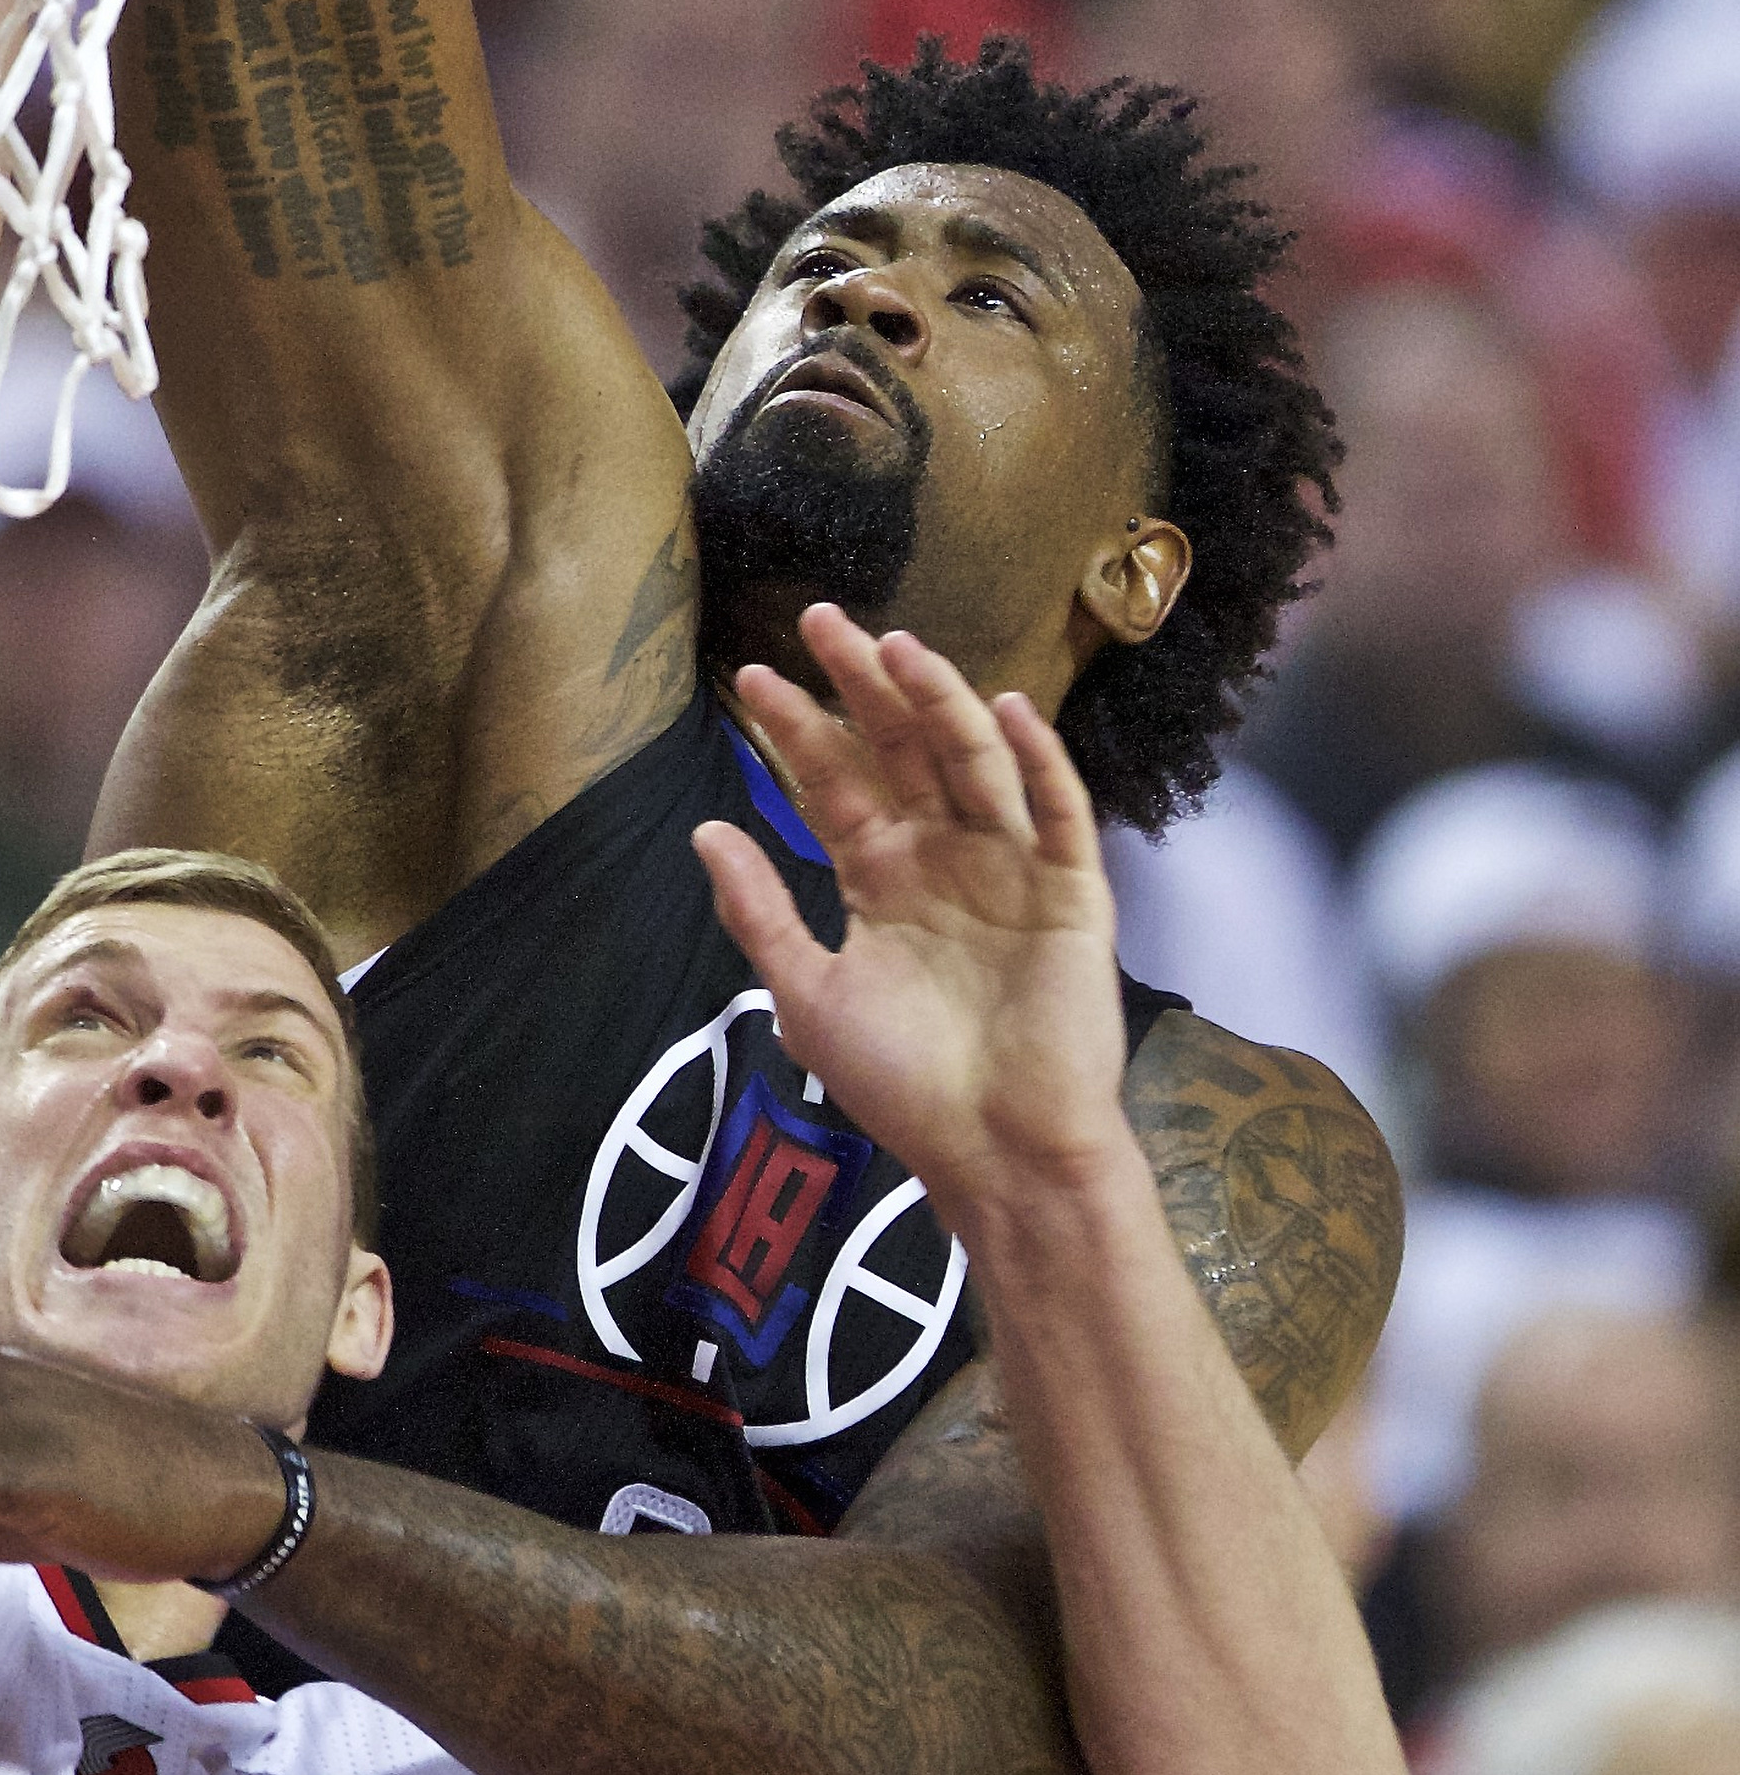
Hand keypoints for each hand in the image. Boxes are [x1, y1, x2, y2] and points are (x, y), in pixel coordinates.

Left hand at [695, 607, 1130, 1217]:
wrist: (998, 1154)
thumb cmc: (902, 1086)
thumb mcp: (808, 997)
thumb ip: (760, 912)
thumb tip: (703, 831)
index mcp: (881, 879)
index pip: (832, 785)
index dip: (794, 731)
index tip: (749, 678)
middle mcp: (944, 858)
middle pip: (900, 751)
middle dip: (861, 687)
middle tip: (820, 620)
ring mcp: (1011, 868)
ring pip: (973, 763)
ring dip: (939, 701)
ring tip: (897, 647)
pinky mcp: (1072, 893)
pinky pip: (1057, 813)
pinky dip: (1036, 759)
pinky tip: (1003, 709)